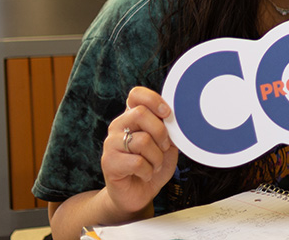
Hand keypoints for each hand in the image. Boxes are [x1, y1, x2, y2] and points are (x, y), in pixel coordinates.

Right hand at [101, 86, 178, 216]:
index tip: (167, 113)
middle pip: (140, 114)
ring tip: (155, 165)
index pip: (136, 94)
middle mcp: (118, 126)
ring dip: (157, 157)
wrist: (138, 194)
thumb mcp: (167, 144)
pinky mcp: (108, 162)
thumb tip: (179, 117)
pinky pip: (137, 162)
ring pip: (142, 140)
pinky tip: (146, 174)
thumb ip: (169, 129)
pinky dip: (149, 171)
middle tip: (164, 147)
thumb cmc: (153, 165)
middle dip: (161, 132)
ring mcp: (111, 143)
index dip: (153, 100)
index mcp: (132, 116)